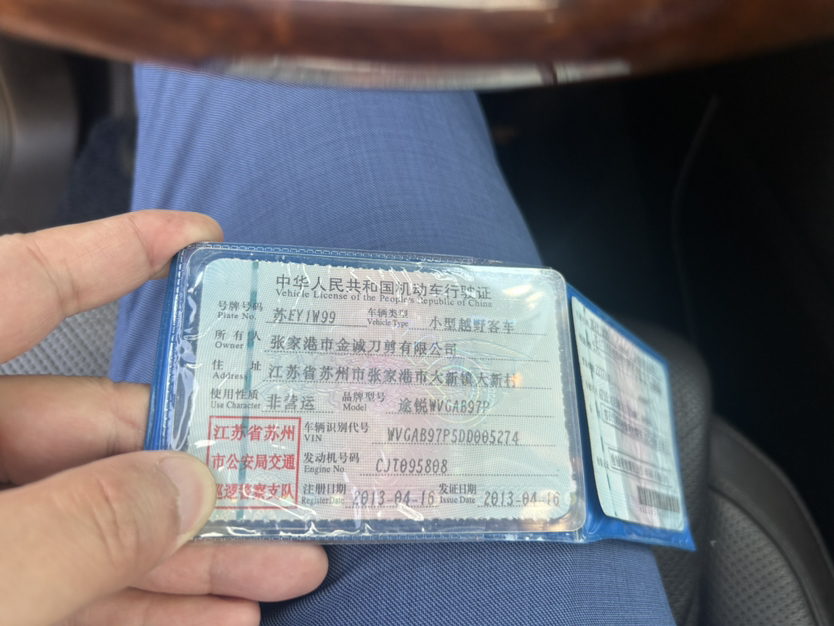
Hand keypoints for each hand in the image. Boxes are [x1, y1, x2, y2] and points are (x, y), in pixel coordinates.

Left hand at [0, 211, 327, 625]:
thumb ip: (84, 524)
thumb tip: (184, 487)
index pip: (23, 287)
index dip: (114, 251)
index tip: (200, 240)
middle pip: (87, 432)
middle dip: (195, 464)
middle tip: (281, 474)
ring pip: (89, 522)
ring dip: (188, 550)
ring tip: (282, 563)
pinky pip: (65, 588)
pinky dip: (139, 603)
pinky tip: (218, 613)